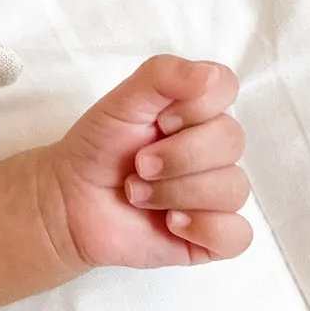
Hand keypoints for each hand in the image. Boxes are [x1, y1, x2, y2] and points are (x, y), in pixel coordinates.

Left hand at [40, 57, 249, 269]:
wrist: (71, 202)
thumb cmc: (99, 148)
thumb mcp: (122, 101)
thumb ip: (163, 75)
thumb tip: (210, 75)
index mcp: (197, 111)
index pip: (225, 89)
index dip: (194, 107)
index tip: (158, 122)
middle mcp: (214, 150)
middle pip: (231, 141)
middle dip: (177, 156)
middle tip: (138, 165)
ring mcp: (217, 193)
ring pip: (232, 188)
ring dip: (175, 193)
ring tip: (139, 194)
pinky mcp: (214, 235)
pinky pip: (237, 234)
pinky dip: (203, 227)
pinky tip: (170, 223)